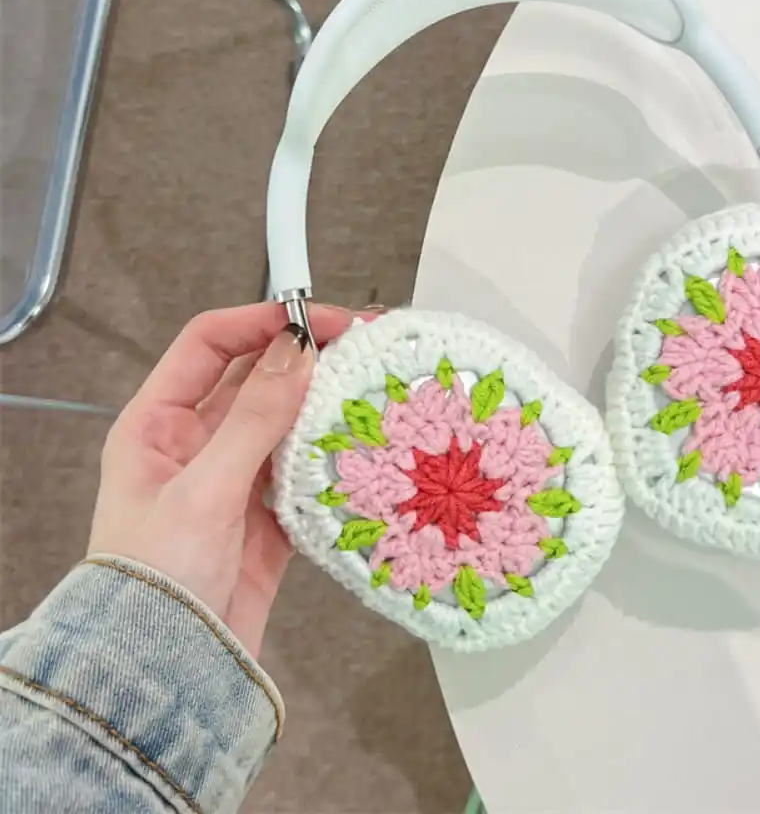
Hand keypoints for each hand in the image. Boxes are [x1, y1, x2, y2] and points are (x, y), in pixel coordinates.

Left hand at [90, 303, 363, 656]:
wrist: (166, 672)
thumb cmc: (155, 583)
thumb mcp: (203, 492)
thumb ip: (254, 419)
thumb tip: (297, 351)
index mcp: (157, 424)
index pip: (209, 344)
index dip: (262, 320)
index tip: (316, 318)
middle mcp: (195, 443)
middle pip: (255, 377)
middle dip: (306, 358)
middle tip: (362, 345)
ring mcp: (233, 477)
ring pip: (286, 421)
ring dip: (324, 405)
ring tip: (371, 390)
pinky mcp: (266, 514)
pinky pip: (304, 469)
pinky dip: (331, 457)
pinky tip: (362, 449)